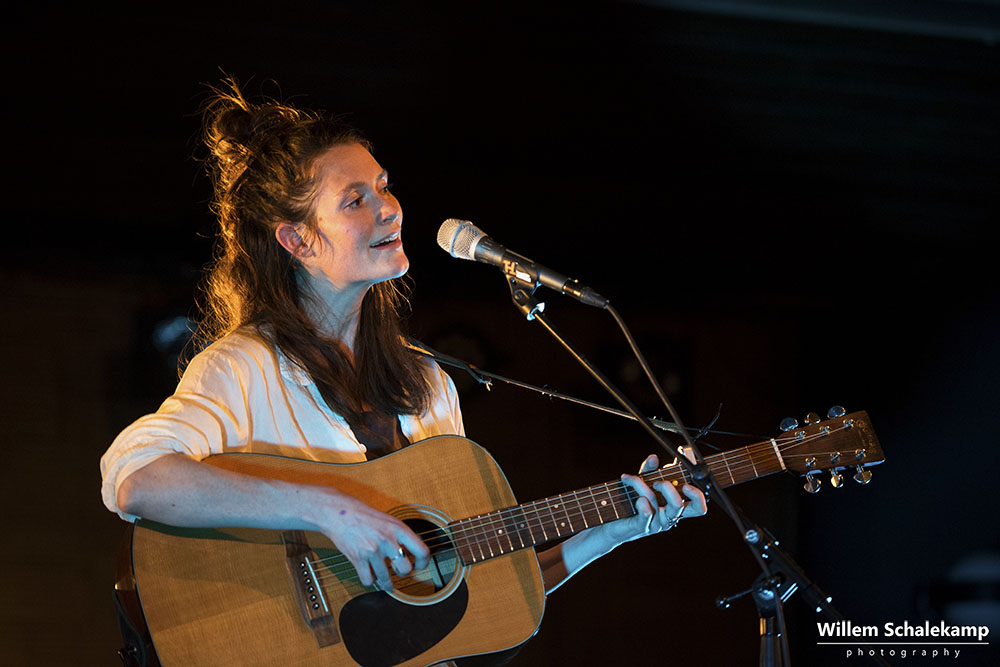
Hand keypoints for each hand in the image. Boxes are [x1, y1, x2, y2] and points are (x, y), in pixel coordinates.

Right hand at [311, 490, 429, 588]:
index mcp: (398, 528)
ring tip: (385, 582)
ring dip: (385, 583)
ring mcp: (372, 549)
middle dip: (402, 573)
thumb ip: (400, 536)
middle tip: (397, 570)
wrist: (340, 512)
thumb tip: (411, 554)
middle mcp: (387, 539)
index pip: (421, 550)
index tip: (419, 566)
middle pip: (405, 569)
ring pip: (386, 579)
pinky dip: (369, 580)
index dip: (424, 563)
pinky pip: (368, 580)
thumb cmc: (364, 516)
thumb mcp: (389, 520)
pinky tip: (369, 573)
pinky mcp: (358, 558)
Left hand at [604, 450, 707, 546]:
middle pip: (679, 506)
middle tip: (657, 482)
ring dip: (641, 485)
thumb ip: (650, 471)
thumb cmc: (630, 503)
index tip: (685, 483)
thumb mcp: (642, 483)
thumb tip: (654, 457)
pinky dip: (642, 502)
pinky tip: (636, 498)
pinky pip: (647, 514)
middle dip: (669, 489)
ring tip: (630, 479)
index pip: (698, 508)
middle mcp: (668, 518)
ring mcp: (655, 524)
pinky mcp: (640, 527)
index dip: (697, 495)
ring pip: (655, 501)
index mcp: (674, 508)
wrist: (611, 524)